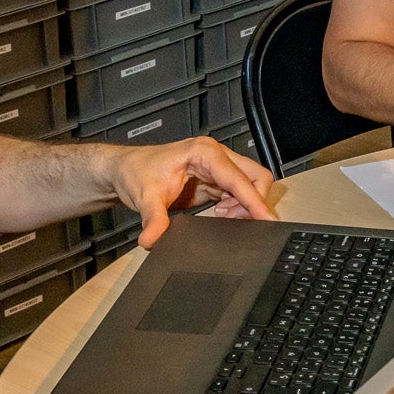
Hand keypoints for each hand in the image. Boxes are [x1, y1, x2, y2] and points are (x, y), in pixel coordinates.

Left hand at [112, 137, 277, 246]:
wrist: (126, 170)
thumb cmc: (136, 172)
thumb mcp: (145, 197)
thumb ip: (153, 220)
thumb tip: (153, 240)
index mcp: (203, 153)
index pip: (240, 178)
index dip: (255, 201)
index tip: (268, 220)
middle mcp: (215, 156)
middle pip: (256, 177)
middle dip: (254, 202)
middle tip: (237, 221)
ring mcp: (217, 168)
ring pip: (251, 185)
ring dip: (245, 206)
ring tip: (223, 217)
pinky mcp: (215, 180)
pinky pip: (240, 193)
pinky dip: (238, 207)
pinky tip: (221, 214)